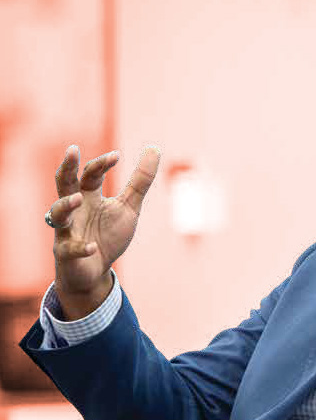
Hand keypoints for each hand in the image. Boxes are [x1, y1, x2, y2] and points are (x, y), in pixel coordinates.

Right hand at [47, 145, 159, 318]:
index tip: (117, 156)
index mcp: (88, 196)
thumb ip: (140, 180)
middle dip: (67, 168)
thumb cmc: (108, 235)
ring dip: (66, 205)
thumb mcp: (128, 206)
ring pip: (58, 214)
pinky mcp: (66, 253)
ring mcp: (66, 230)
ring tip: (78, 199)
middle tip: (72, 150)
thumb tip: (154, 147)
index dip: (102, 164)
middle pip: (63, 184)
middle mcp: (74, 210)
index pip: (90, 174)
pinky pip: (69, 249)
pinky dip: (80, 248)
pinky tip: (92, 247)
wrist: (94, 271)